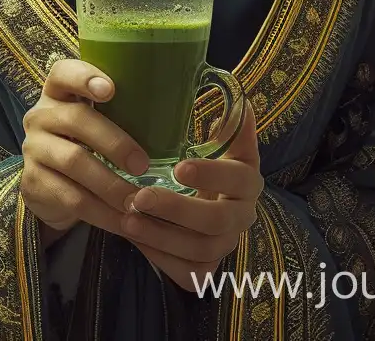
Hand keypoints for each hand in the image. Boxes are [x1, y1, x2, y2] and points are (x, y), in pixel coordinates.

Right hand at [20, 58, 154, 242]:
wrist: (49, 188)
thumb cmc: (85, 145)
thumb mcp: (94, 124)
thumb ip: (118, 114)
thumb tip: (174, 118)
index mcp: (58, 92)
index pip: (64, 72)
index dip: (85, 77)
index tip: (111, 90)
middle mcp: (40, 115)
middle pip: (75, 120)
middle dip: (114, 142)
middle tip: (143, 164)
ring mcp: (33, 148)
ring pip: (74, 162)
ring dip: (112, 184)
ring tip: (139, 200)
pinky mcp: (34, 182)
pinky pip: (72, 198)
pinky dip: (104, 213)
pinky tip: (126, 222)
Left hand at [121, 105, 263, 293]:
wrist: (200, 197)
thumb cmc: (202, 160)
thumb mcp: (216, 141)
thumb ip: (228, 125)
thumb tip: (243, 103)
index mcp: (246, 180)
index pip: (239, 180)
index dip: (212, 175)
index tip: (179, 166)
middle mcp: (242, 216)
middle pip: (216, 221)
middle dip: (176, 209)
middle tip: (140, 196)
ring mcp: (226, 245)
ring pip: (200, 249)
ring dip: (162, 236)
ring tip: (128, 218)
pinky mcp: (208, 267)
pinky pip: (189, 272)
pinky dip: (161, 258)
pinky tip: (135, 238)